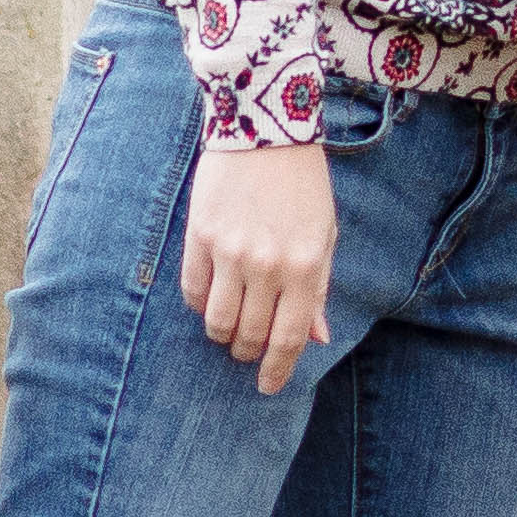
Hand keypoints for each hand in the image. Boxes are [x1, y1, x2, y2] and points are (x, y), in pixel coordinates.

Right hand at [181, 140, 339, 393]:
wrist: (265, 130)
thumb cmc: (302, 186)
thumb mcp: (323, 236)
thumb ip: (318, 289)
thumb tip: (316, 337)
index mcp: (305, 267)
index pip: (290, 337)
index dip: (278, 369)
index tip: (268, 386)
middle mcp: (267, 265)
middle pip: (250, 334)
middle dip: (248, 352)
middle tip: (248, 350)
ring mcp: (231, 252)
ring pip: (217, 321)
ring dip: (223, 334)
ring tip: (228, 329)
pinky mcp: (200, 236)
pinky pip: (193, 291)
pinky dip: (201, 304)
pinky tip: (210, 298)